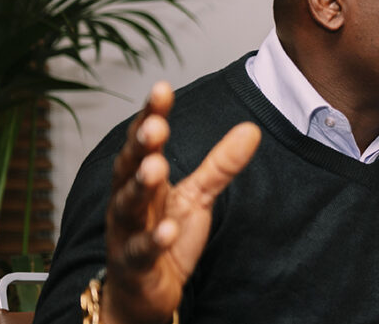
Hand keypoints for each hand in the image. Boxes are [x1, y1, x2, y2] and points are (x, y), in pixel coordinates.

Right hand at [102, 82, 260, 323]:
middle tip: (154, 126)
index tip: (161, 88)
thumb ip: (219, 164)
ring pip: (127, 206)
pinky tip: (166, 230)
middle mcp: (129, 200)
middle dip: (141, 146)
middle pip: (129, 168)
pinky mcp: (134, 265)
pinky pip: (140, 252)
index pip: (144, 141)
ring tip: (156, 167)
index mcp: (143, 178)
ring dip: (140, 186)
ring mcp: (127, 232)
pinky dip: (151, 240)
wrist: (144, 290)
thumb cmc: (164, 233)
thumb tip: (251, 129)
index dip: (151, 115)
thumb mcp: (196, 196)